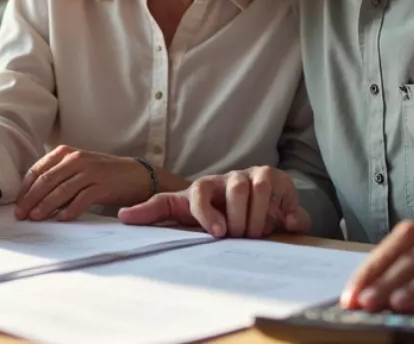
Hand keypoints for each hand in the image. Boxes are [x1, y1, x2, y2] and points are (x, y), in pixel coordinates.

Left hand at [14, 146, 159, 221]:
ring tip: (36, 218)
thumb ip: (57, 177)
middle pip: (46, 180)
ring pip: (61, 190)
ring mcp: (90, 171)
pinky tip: (61, 219)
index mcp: (66, 153)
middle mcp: (76, 159)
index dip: (25, 189)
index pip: (37, 170)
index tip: (17, 205)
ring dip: (45, 206)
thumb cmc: (103, 175)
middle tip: (21, 215)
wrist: (137, 175)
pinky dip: (69, 211)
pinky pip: (81, 199)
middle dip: (30, 199)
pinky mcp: (102, 185)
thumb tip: (32, 197)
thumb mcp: (77, 169)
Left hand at [117, 166, 308, 237]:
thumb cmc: (214, 212)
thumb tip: (122, 215)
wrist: (252, 205)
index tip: (217, 234)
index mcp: (204, 187)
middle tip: (240, 237)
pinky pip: (288, 199)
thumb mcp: (184, 212)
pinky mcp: (282, 183)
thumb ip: (154, 212)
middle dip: (239, 221)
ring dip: (259, 219)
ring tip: (257, 233)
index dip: (207, 213)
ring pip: (259, 191)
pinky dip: (291, 216)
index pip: (198, 193)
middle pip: (235, 192)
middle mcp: (230, 179)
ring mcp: (256, 177)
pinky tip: (288, 225)